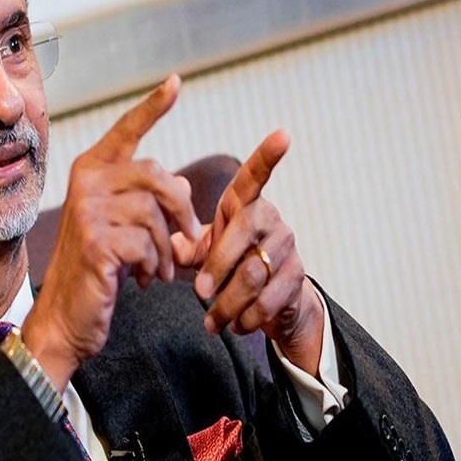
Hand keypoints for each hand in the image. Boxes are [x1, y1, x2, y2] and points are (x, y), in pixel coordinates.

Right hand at [22, 75, 201, 389]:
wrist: (65, 318)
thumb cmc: (96, 272)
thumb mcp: (121, 229)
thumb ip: (146, 204)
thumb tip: (183, 194)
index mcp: (90, 171)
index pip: (127, 130)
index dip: (153, 107)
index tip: (176, 82)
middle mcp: (86, 182)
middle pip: (157, 175)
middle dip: (180, 211)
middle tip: (186, 240)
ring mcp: (88, 211)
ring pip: (155, 215)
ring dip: (164, 249)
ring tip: (155, 270)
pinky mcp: (96, 242)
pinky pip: (147, 244)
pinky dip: (153, 266)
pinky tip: (141, 279)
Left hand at [172, 130, 324, 374]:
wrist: (271, 304)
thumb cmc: (230, 266)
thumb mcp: (204, 251)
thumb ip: (182, 243)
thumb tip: (163, 243)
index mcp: (245, 205)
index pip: (256, 177)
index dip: (268, 156)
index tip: (283, 133)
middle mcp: (271, 219)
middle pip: (243, 236)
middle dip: (217, 267)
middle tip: (198, 292)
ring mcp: (287, 248)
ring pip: (253, 274)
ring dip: (227, 303)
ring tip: (211, 322)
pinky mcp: (297, 277)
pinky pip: (268, 300)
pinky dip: (244, 318)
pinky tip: (233, 327)